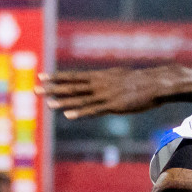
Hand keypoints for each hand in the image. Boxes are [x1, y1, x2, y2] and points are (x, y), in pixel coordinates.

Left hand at [40, 66, 168, 118]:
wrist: (156, 84)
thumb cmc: (141, 82)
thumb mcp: (121, 77)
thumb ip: (108, 80)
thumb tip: (101, 78)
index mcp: (100, 77)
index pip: (73, 76)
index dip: (56, 77)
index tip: (41, 76)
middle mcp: (99, 84)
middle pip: (72, 86)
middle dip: (53, 88)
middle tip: (35, 88)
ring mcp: (105, 95)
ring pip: (80, 98)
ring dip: (63, 101)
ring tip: (47, 103)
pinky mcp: (113, 106)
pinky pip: (93, 110)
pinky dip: (80, 112)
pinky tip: (68, 115)